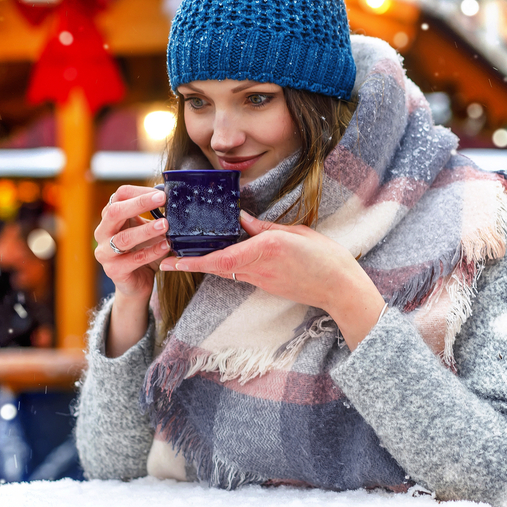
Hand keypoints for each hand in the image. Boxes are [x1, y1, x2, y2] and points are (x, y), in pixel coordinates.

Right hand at [93, 185, 169, 303]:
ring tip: (165, 225)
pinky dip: (152, 252)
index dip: (139, 192)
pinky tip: (166, 246)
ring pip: (124, 238)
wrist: (137, 283)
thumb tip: (174, 199)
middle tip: (162, 199)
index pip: (119, 196)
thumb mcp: (147, 229)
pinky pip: (134, 259)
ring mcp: (105, 252)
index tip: (161, 193)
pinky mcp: (114, 271)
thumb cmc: (143, 251)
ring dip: (146, 230)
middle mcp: (102, 232)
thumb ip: (155, 215)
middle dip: (139, 204)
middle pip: (115, 212)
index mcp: (110, 217)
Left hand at [159, 212, 386, 348]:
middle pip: (217, 266)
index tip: (172, 261)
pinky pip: (239, 274)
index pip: (222, 257)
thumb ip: (264, 227)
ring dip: (205, 264)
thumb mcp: (294, 233)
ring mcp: (262, 279)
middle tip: (166, 258)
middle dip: (191, 263)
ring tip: (184, 255)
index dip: (194, 261)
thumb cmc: (324, 257)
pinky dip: (224, 266)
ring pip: (226, 271)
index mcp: (266, 248)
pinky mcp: (266, 285)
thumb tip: (241, 219)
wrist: (340, 288)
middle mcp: (259, 266)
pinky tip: (217, 258)